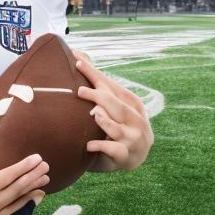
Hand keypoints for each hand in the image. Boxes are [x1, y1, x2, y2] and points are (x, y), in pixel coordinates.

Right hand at [0, 121, 49, 214]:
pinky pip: (14, 210)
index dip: (24, 167)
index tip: (37, 158)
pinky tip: (37, 192)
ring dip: (33, 188)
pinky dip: (26, 200)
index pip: (7, 176)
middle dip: (33, 176)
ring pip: (17, 199)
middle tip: (46, 165)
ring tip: (46, 177)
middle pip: (16, 188)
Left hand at [74, 51, 153, 171]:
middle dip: (98, 96)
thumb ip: (100, 88)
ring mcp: (132, 138)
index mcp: (133, 105)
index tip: (78, 63)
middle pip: (116, 105)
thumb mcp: (115, 108)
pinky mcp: (125, 156)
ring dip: (104, 121)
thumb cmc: (119, 127)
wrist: (134, 158)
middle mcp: (136, 120)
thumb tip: (79, 55)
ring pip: (117, 128)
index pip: (113, 87)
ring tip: (94, 115)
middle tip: (79, 91)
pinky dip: (100, 146)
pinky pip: (112, 150)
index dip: (96, 75)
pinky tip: (88, 146)